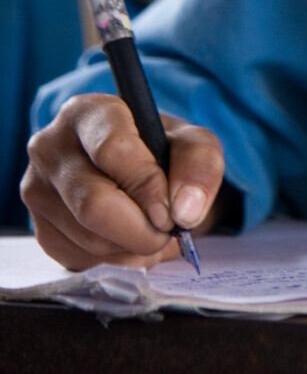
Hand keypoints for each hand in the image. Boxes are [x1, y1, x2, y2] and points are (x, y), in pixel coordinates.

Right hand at [21, 92, 224, 270]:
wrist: (139, 173)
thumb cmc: (163, 151)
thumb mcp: (193, 144)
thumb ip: (199, 164)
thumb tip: (184, 209)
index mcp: (86, 113)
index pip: (112, 150)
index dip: (147, 186)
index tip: (172, 209)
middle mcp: (50, 148)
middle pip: (94, 204)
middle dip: (142, 229)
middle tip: (168, 231)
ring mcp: (38, 192)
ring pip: (89, 239)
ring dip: (133, 247)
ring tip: (150, 228)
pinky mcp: (41, 231)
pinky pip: (81, 260)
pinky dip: (117, 260)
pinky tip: (128, 238)